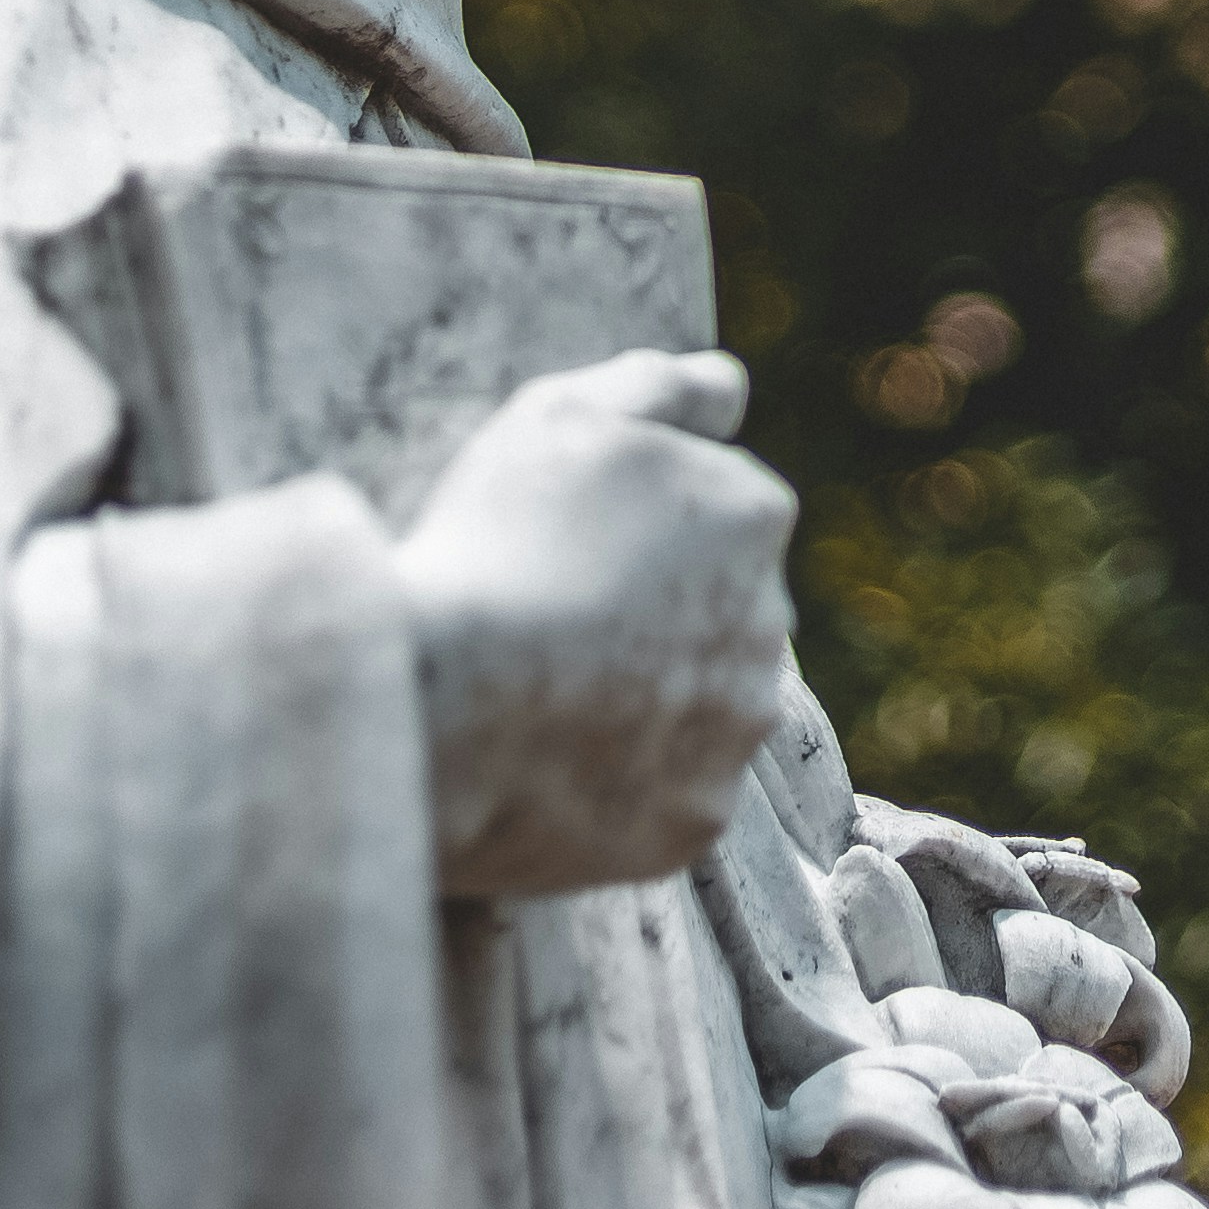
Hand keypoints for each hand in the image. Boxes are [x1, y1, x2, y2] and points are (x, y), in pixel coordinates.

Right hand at [397, 348, 797, 893]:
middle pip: (713, 611)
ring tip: (538, 694)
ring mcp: (735, 732)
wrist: (437, 698)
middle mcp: (770, 626)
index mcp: (751, 517)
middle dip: (653, 613)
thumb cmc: (494, 540)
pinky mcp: (693, 822)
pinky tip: (544, 761)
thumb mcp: (563, 413)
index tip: (559, 542)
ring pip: (697, 707)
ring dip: (642, 699)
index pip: (715, 513)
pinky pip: (662, 795)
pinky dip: (617, 782)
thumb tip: (730, 389)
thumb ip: (661, 386)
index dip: (629, 525)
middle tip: (547, 620)